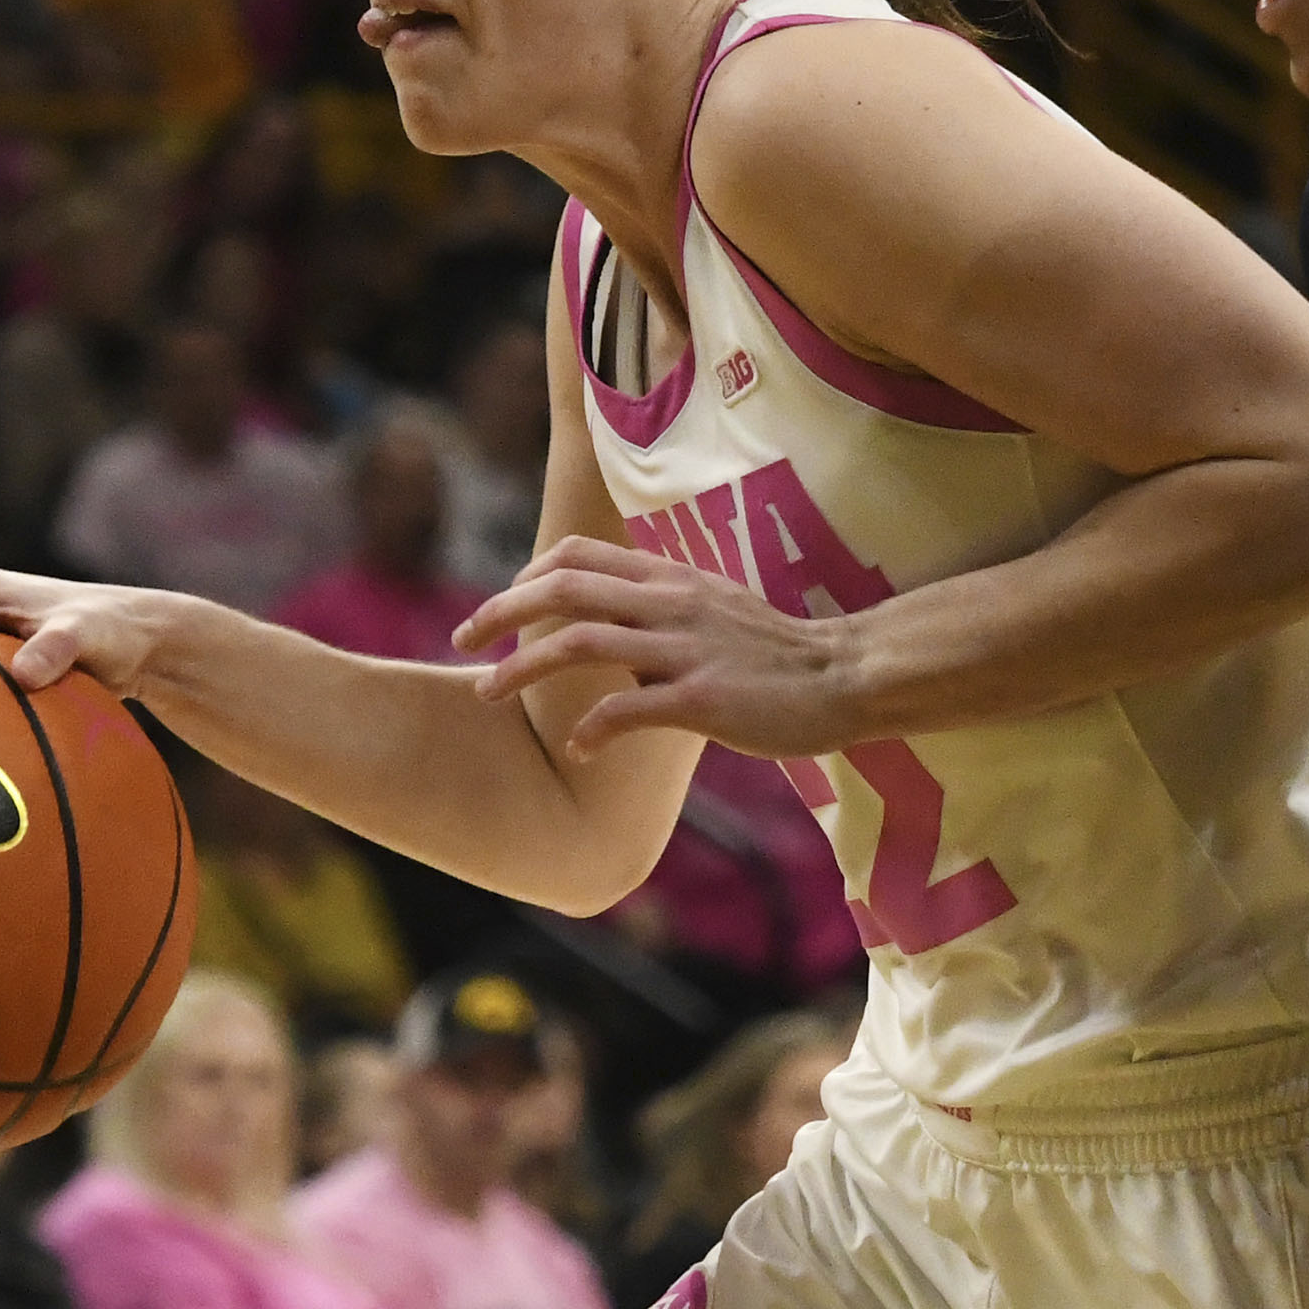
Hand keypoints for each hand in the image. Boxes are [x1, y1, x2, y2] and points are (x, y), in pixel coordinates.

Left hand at [449, 534, 860, 756]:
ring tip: (485, 692)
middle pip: (561, 590)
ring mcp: (684, 650)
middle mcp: (669, 604)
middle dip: (498, 612)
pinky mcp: (702, 699)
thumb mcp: (716, 611)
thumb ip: (663, 614)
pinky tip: (578, 750)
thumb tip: (617, 638)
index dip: (525, 579)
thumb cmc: (783, 654)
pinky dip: (590, 729)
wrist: (848, 675)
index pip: (577, 557)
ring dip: (520, 667)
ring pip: (579, 642)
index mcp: (671, 579)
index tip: (500, 608)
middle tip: (460, 638)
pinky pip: (626, 709)